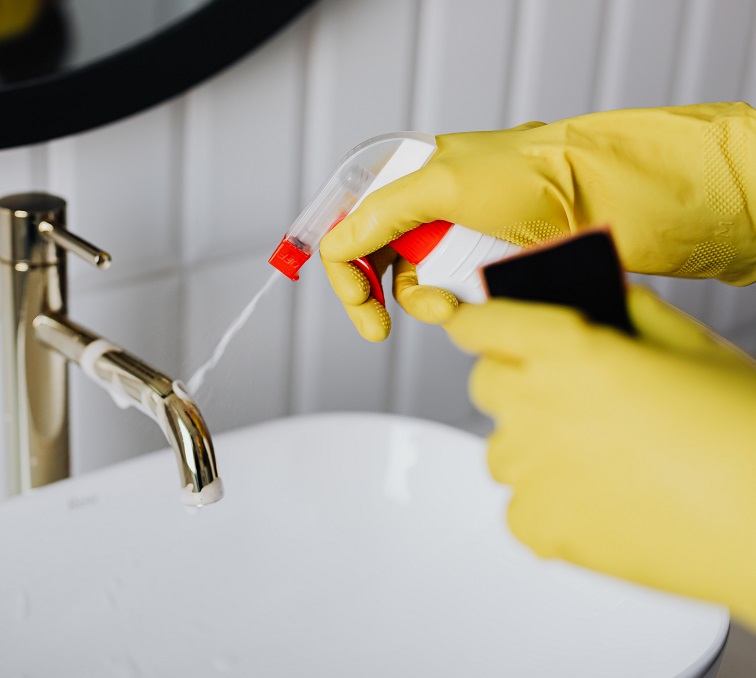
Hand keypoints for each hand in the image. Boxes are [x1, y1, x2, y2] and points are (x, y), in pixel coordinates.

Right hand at [321, 104, 755, 340]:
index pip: (350, 223)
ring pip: (413, 287)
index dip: (344, 264)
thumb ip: (381, 213)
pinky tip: (468, 304)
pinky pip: (450, 297)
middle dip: (375, 294)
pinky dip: (453, 307)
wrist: (610, 199)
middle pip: (374, 261)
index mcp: (411, 176)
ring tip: (448, 306)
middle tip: (376, 325)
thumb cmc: (538, 177)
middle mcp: (428, 208)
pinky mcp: (483, 268)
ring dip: (422, 303)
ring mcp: (457, 240)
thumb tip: (338, 242)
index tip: (356, 300)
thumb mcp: (444, 183)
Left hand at [447, 286, 755, 628]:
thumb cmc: (745, 432)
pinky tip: (603, 500)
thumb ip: (628, 314)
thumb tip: (600, 297)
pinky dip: (549, 501)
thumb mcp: (691, 348)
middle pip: (486, 383)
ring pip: (502, 448)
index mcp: (565, 351)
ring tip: (602, 457)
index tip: (474, 324)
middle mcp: (533, 407)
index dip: (478, 321)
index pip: (483, 324)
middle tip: (565, 392)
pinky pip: (520, 505)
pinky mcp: (538, 527)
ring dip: (534, 445)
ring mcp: (530, 472)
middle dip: (515, 379)